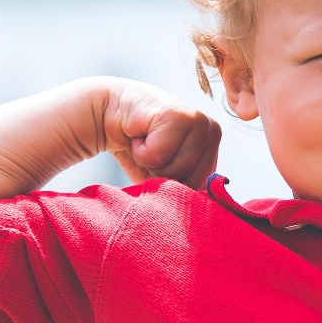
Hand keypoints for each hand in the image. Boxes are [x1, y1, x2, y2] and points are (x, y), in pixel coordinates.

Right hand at [101, 79, 222, 188]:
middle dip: (161, 173)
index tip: (160, 160)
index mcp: (213, 145)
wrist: (108, 112)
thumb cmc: (137, 147)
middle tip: (150, 149)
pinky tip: (139, 134)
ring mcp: (198, 121)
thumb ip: (183, 188)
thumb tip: (193, 210)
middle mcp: (212, 130)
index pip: (202, 188)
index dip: (173, 182)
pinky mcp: (179, 116)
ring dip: (150, 162)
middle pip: (191, 181)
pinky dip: (141, 151)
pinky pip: (159, 156)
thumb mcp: (164, 174)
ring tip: (144, 140)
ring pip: (176, 170)